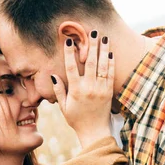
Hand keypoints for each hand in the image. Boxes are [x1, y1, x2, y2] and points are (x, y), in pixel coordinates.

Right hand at [52, 31, 114, 147]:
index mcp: (76, 91)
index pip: (71, 68)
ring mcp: (100, 89)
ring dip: (103, 50)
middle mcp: (89, 88)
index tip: (69, 41)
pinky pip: (110, 75)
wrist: (94, 132)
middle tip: (92, 32)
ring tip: (104, 37)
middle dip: (91, 46)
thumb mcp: (63, 107)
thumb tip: (53, 75)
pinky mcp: (109, 92)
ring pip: (102, 66)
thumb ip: (59, 90)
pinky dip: (111, 63)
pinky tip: (110, 53)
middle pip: (90, 62)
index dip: (70, 53)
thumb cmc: (76, 119)